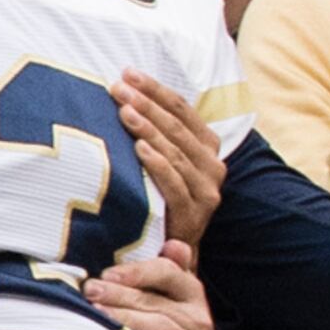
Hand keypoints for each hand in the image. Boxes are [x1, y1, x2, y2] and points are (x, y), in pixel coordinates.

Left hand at [89, 237, 212, 329]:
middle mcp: (195, 317)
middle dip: (119, 295)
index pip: (166, 272)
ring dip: (127, 320)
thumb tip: (172, 243)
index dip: (136, 271)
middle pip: (154, 301)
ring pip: (158, 328)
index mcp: (190, 293)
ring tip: (99, 315)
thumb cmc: (174, 329)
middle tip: (90, 291)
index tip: (107, 274)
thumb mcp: (176, 298)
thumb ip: (170, 270)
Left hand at [117, 70, 223, 248]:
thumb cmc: (159, 202)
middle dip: (146, 103)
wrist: (172, 255)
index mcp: (207, 147)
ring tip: (124, 111)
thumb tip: (122, 98)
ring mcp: (207, 190)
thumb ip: (153, 135)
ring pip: (176, 152)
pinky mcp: (195, 213)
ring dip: (148, 129)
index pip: (181, 109)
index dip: (155, 90)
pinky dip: (156, 164)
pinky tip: (138, 149)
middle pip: (177, 126)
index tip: (127, 74)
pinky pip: (174, 183)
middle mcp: (213, 165)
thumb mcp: (160, 164)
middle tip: (117, 87)